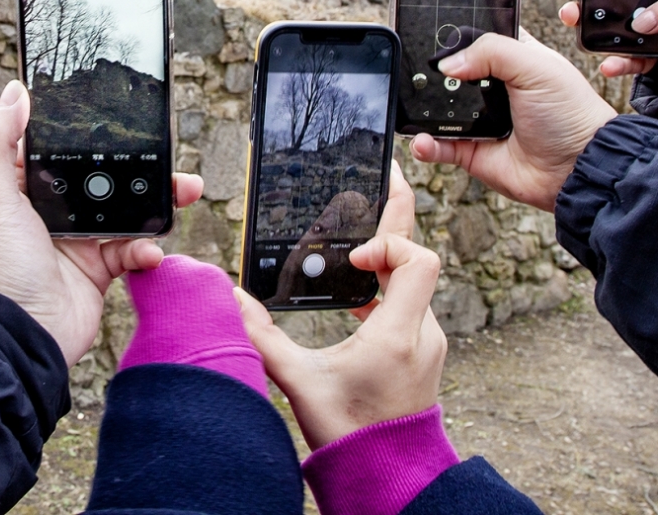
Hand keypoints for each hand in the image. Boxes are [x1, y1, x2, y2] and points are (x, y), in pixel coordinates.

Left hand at [0, 80, 205, 366]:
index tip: (118, 113)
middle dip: (137, 164)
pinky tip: (150, 252)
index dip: (86, 132)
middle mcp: (52, 210)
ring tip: (185, 192)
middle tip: (167, 154)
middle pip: (103, 175)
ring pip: (127, 208)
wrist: (22, 336)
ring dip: (157, 200)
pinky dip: (147, 249)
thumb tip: (15, 91)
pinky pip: (134, 248)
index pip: (60, 149)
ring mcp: (79, 239)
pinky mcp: (101, 268)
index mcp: (24, 187)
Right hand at [237, 161, 445, 448]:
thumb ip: (261, 336)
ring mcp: (427, 343)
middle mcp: (421, 332)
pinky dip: (389, 288)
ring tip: (357, 247)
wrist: (387, 476)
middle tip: (380, 180)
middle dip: (393, 223)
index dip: (390, 241)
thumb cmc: (349, 433)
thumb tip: (230, 299)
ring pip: (415, 281)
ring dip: (388, 261)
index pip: (419, 259)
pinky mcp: (423, 354)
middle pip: (418, 258)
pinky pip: (412, 303)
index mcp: (397, 332)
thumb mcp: (298, 381)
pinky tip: (357, 298)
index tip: (356, 256)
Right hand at [410, 29, 614, 210]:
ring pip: (440, 109)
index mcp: (513, 59)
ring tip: (411, 105)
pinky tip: (423, 141)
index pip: (477, 37)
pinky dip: (426, 144)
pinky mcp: (472, 151)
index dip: (455, 34)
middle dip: (431, 73)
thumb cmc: (571, 113)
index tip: (428, 29)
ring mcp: (481, 120)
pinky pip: (440, 146)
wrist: (579, 168)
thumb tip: (447, 64)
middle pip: (451, 73)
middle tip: (415, 71)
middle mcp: (494, 88)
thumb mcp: (536, 67)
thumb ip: (491, 52)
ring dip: (422, 109)